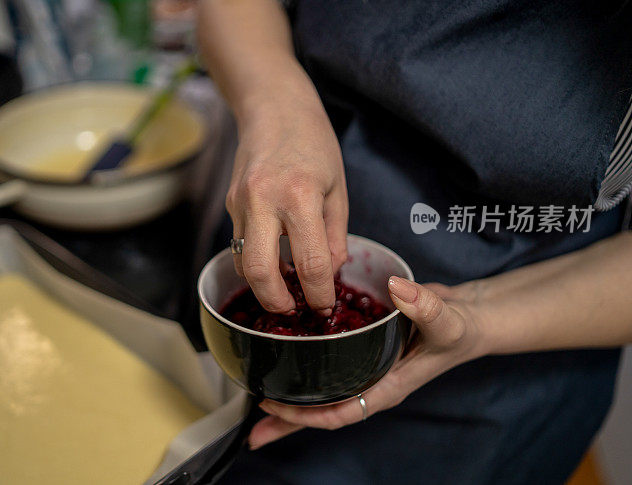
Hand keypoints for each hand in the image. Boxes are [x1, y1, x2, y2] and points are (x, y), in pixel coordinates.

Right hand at [227, 103, 348, 313]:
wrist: (273, 107)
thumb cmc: (313, 143)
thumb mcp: (337, 188)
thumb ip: (334, 236)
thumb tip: (329, 274)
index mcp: (299, 196)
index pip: (310, 262)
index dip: (319, 294)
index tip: (325, 306)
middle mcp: (263, 201)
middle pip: (259, 271)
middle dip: (275, 301)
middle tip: (292, 311)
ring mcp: (240, 202)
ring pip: (241, 261)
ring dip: (261, 283)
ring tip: (284, 291)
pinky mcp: (229, 203)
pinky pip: (239, 243)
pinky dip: (255, 259)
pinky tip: (272, 260)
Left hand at [248, 276, 487, 448]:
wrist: (470, 317)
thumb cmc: (462, 328)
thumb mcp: (448, 320)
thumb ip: (426, 306)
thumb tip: (399, 289)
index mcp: (386, 386)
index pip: (339, 411)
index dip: (304, 415)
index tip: (272, 407)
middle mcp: (370, 381)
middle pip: (321, 411)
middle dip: (286, 423)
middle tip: (251, 430)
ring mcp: (364, 367)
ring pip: (320, 390)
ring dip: (290, 396)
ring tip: (255, 400)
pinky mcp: (360, 348)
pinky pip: (327, 363)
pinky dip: (304, 363)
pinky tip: (282, 356)